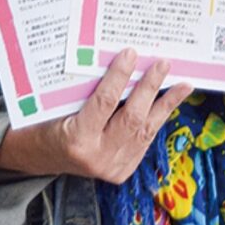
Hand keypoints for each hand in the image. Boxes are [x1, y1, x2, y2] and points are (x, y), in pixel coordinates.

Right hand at [0, 49, 192, 183]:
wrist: (41, 157)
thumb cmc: (45, 123)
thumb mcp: (58, 105)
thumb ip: (85, 91)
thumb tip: (114, 62)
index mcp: (77, 139)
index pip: (104, 102)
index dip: (119, 76)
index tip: (130, 53)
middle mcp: (98, 157)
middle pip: (132, 117)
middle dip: (150, 88)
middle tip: (162, 63)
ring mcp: (112, 167)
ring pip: (145, 131)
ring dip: (165, 105)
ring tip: (183, 84)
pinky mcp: (122, 171)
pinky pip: (143, 141)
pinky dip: (156, 120)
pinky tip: (167, 104)